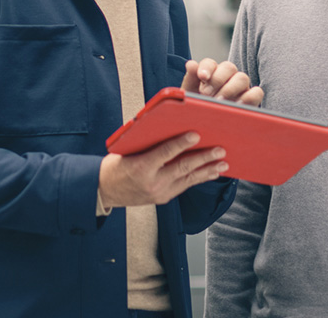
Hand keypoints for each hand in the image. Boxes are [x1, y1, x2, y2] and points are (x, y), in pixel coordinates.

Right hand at [99, 132, 227, 208]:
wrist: (104, 191)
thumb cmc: (115, 166)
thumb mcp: (127, 150)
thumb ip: (148, 143)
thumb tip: (171, 129)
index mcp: (140, 167)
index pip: (165, 153)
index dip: (181, 143)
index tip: (196, 134)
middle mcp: (152, 182)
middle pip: (183, 168)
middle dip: (204, 158)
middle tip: (219, 150)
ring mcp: (159, 193)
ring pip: (188, 180)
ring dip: (207, 171)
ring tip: (223, 164)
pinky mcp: (164, 198)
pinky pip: (185, 186)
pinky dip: (199, 178)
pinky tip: (210, 173)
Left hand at [182, 58, 262, 106]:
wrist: (206, 129)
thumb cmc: (197, 111)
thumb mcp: (190, 96)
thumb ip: (190, 80)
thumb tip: (191, 64)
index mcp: (210, 74)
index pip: (210, 63)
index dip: (206, 68)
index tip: (202, 77)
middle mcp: (227, 77)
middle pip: (228, 67)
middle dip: (217, 79)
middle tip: (206, 94)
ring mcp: (241, 88)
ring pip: (242, 78)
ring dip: (230, 89)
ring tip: (220, 102)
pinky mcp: (251, 100)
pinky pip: (256, 93)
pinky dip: (249, 98)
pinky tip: (236, 107)